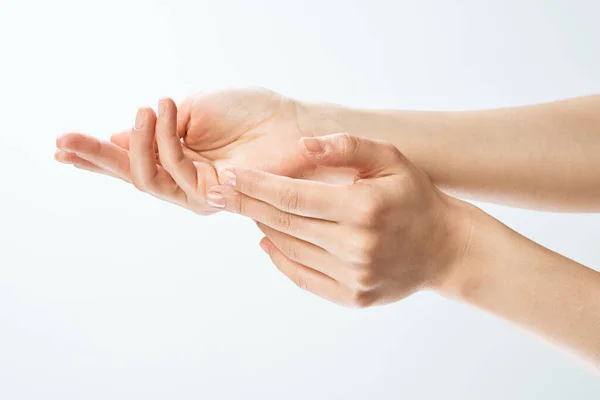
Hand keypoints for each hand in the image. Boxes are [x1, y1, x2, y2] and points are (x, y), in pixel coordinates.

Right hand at [55, 88, 337, 214]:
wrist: (289, 121)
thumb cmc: (248, 114)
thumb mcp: (193, 111)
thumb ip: (158, 129)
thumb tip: (118, 135)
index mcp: (178, 159)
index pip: (132, 161)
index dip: (97, 155)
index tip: (61, 146)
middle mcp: (184, 180)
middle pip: (133, 176)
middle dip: (97, 159)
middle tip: (64, 142)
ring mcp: (198, 191)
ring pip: (149, 178)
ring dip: (138, 140)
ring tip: (145, 108)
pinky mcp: (214, 195)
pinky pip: (176, 171)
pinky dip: (165, 139)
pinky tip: (162, 111)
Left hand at [205, 133, 470, 306]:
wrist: (445, 248)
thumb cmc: (413, 196)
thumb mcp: (390, 158)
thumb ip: (347, 146)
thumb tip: (301, 147)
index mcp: (363, 208)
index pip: (293, 196)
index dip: (256, 186)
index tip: (227, 177)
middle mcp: (356, 246)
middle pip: (284, 224)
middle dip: (248, 204)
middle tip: (221, 191)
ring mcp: (354, 276)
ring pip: (289, 249)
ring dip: (265, 227)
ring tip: (253, 209)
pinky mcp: (354, 297)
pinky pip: (303, 277)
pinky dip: (280, 258)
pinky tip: (269, 241)